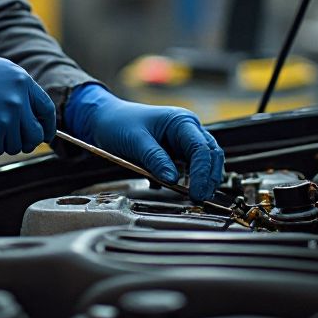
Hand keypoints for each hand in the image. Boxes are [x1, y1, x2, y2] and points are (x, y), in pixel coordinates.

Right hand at [0, 38, 55, 155]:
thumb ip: (20, 89)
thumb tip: (33, 113)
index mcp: (23, 81)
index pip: (47, 109)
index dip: (48, 126)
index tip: (45, 134)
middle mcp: (19, 99)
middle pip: (36, 134)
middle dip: (28, 141)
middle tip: (17, 140)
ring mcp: (7, 116)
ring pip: (17, 145)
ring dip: (5, 143)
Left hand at [65, 83, 223, 200]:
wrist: (105, 120)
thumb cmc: (119, 123)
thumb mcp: (135, 140)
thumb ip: (155, 159)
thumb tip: (173, 179)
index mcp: (181, 121)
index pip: (202, 148)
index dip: (202, 173)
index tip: (197, 192)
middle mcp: (188, 130)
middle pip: (211, 155)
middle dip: (209, 177)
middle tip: (200, 198)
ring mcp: (184, 142)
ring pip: (206, 162)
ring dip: (205, 179)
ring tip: (196, 196)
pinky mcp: (177, 153)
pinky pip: (192, 168)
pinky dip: (194, 179)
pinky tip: (188, 190)